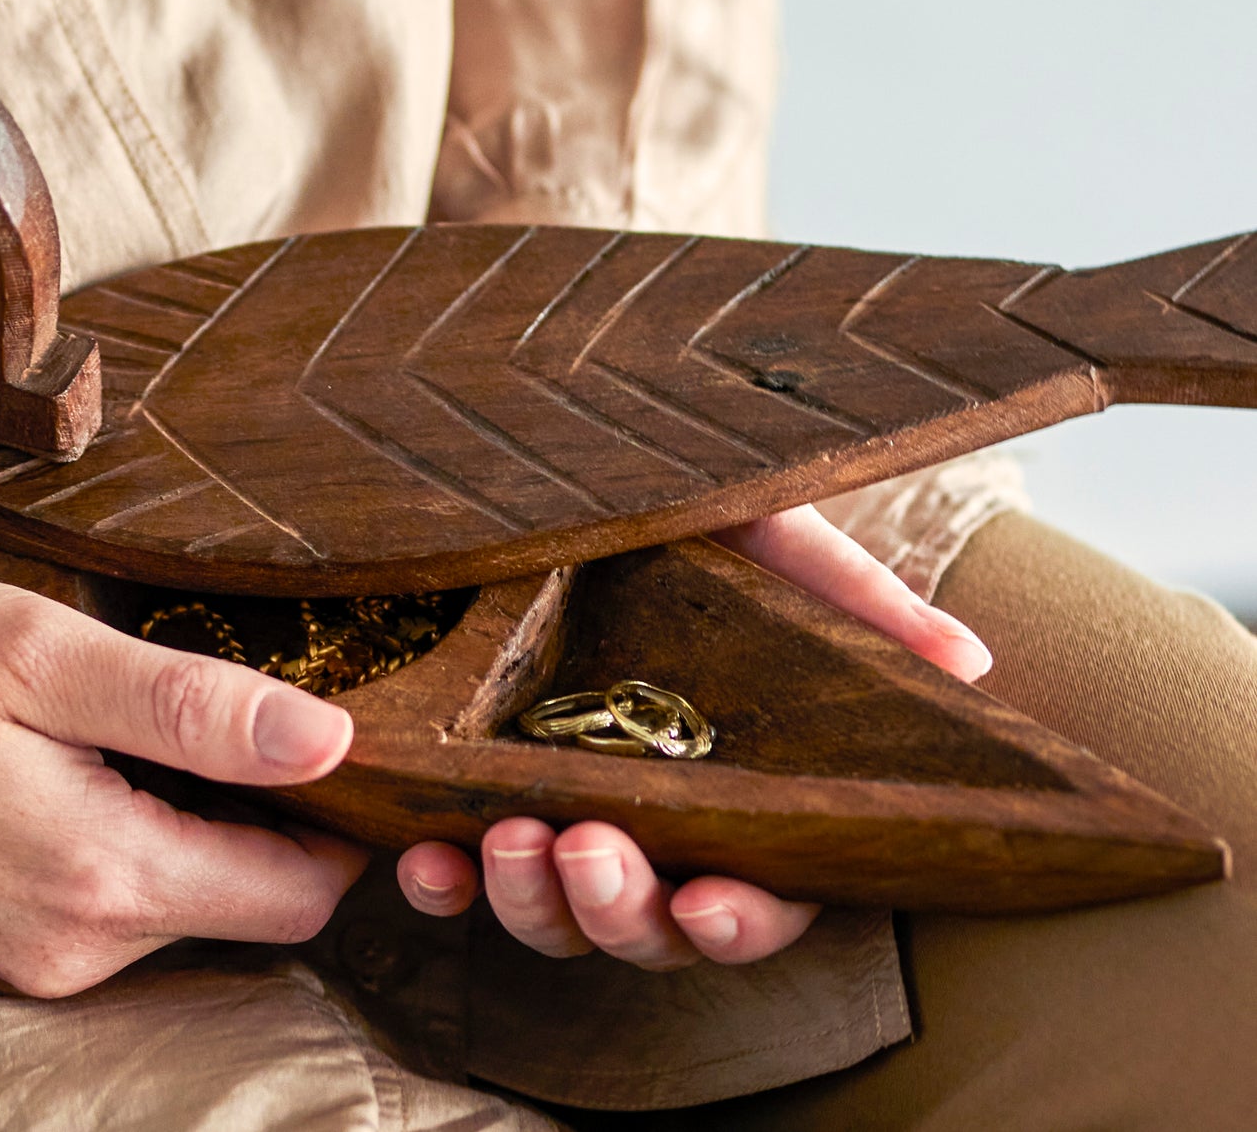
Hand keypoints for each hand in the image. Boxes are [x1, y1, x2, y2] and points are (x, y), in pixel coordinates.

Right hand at [0, 568, 365, 996]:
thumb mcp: (44, 657)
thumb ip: (193, 709)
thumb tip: (329, 741)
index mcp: (103, 878)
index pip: (299, 893)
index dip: (342, 823)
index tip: (344, 743)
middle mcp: (77, 948)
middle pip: (254, 903)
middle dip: (282, 819)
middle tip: (257, 713)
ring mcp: (37, 956)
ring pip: (194, 900)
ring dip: (214, 823)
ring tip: (177, 725)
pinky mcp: (10, 940)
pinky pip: (129, 900)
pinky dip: (154, 837)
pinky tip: (120, 760)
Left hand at [396, 506, 992, 967]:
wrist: (579, 472)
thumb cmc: (695, 518)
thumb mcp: (773, 541)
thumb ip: (860, 605)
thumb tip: (970, 665)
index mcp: (735, 783)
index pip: (760, 889)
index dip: (741, 920)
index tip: (712, 902)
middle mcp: (651, 813)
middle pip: (648, 921)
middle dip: (620, 910)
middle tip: (592, 853)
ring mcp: (560, 805)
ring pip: (553, 913)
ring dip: (534, 902)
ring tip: (512, 838)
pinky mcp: (475, 787)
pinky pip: (455, 871)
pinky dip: (441, 883)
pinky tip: (422, 858)